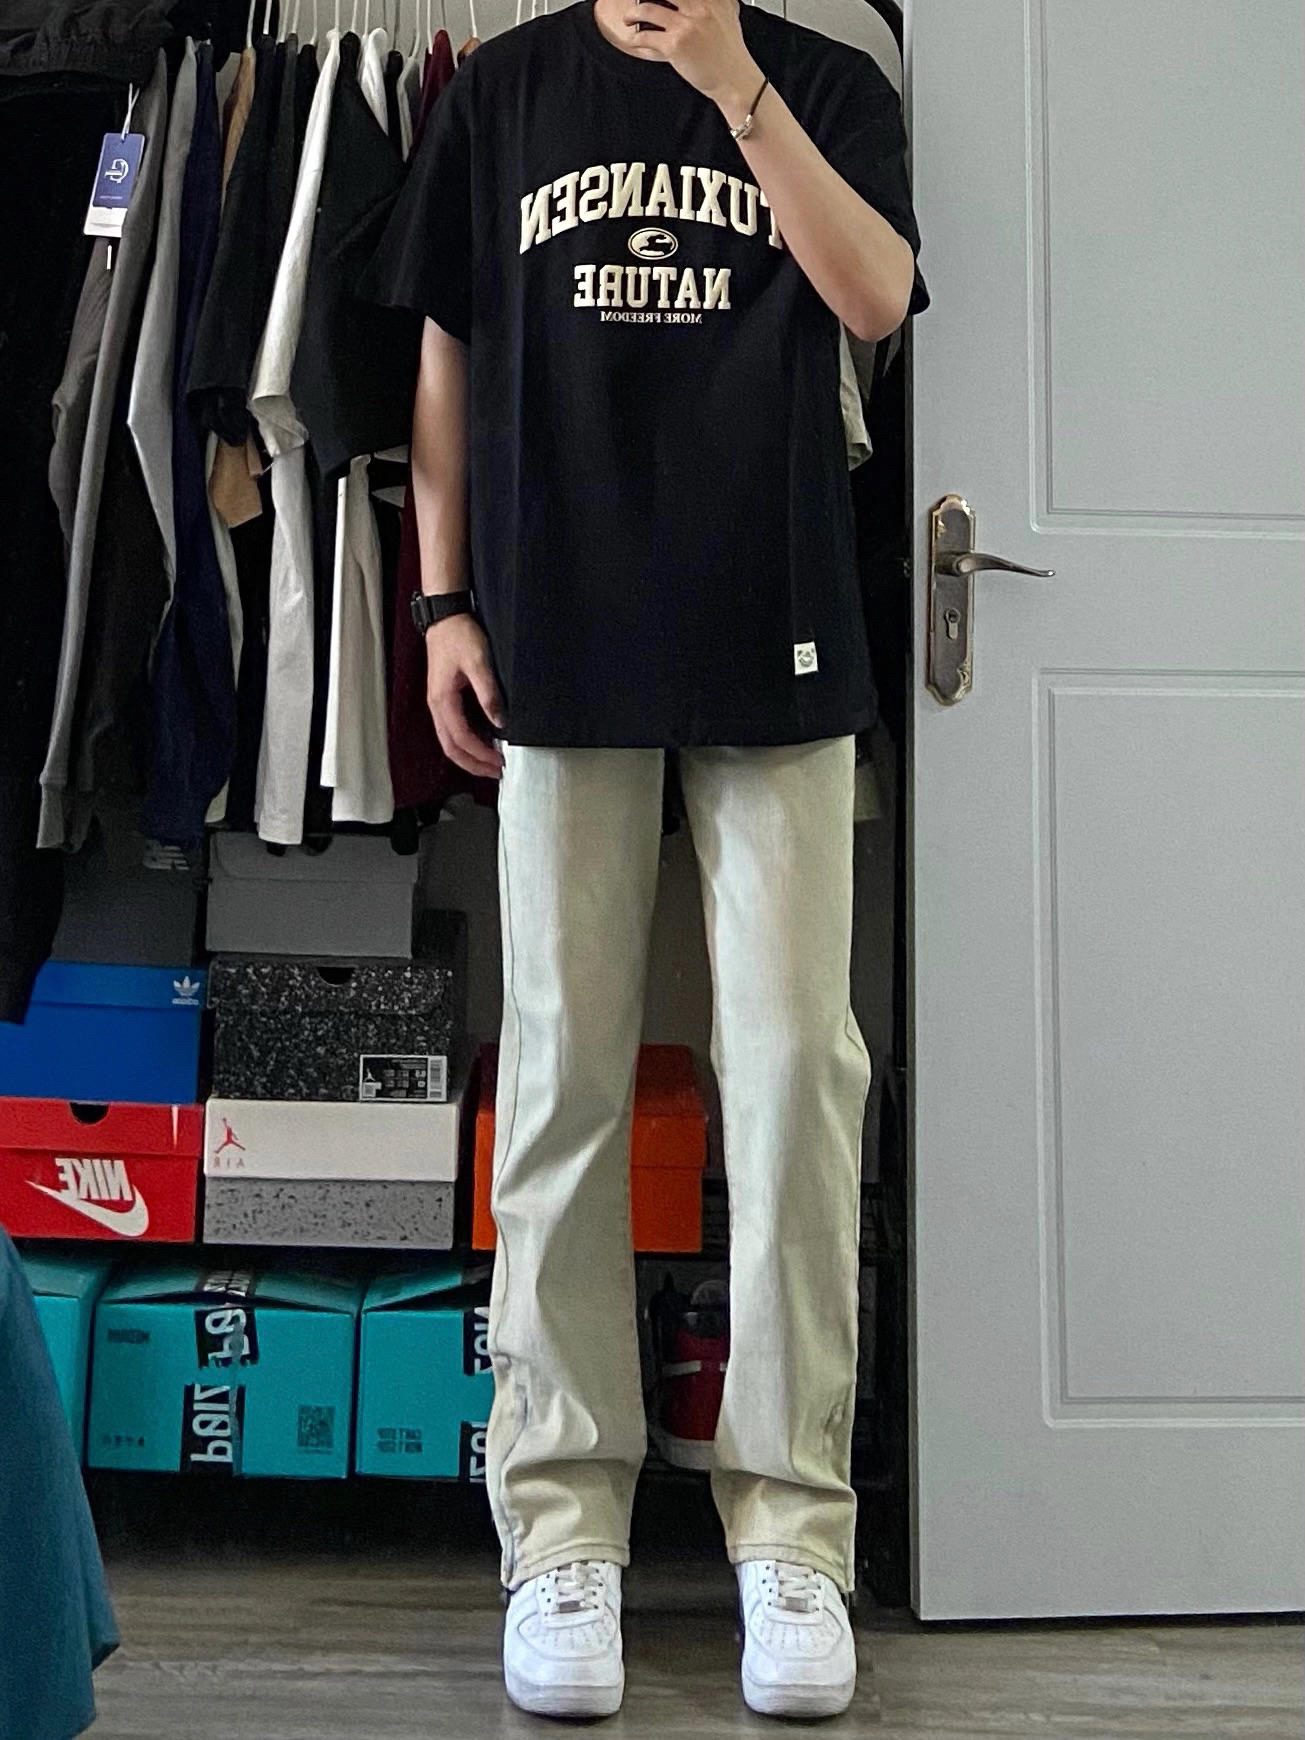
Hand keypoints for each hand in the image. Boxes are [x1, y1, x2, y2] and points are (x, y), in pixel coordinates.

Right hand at [425, 613, 505, 779]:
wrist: (446, 618)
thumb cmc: (460, 636)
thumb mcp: (479, 662)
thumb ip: (489, 694)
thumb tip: (500, 721)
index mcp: (442, 700)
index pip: (461, 738)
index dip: (481, 754)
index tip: (500, 761)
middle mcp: (436, 706)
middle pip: (451, 748)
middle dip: (473, 764)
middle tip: (496, 772)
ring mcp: (438, 704)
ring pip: (450, 741)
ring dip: (470, 756)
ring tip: (491, 763)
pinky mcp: (444, 700)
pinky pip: (452, 729)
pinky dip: (467, 742)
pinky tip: (484, 743)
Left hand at [621, 0, 760, 113]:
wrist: (734, 80)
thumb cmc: (730, 54)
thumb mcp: (729, 16)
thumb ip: (719, 2)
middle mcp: (699, 7)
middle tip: (639, 2)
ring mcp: (686, 25)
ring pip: (647, 9)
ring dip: (633, 13)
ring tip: (630, 18)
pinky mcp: (675, 45)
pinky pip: (646, 36)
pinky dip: (636, 38)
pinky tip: (636, 40)